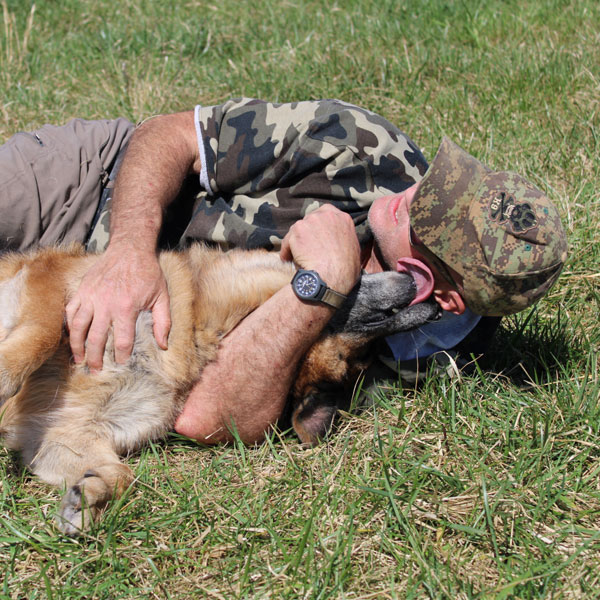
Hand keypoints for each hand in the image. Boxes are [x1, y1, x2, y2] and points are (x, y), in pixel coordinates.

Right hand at [65, 244, 170, 370]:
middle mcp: (105, 304)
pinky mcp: (82, 290)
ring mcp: (91, 296)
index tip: (121, 364)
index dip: (121, 356)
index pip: (122, 340)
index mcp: (127, 307)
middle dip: (95, 358)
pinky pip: (70, 311)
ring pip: (78, 327)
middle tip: (96, 371)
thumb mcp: (162, 297)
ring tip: (79, 360)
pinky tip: (72, 337)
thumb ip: (163, 322)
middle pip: (96, 338)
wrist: (130, 249)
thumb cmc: (148, 274)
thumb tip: (163, 346)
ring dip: (77, 346)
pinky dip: (69, 326)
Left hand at [280, 204, 361, 294]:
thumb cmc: (345, 271)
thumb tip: (339, 243)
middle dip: (307, 232)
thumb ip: (344, 239)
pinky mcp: (297, 230)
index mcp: (343, 218)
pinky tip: (289, 261)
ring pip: (297, 230)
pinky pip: (287, 241)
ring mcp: (311, 221)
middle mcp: (326, 215)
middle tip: (306, 248)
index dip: (319, 226)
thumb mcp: (354, 250)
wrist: (331, 278)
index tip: (316, 236)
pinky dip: (287, 251)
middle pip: (310, 219)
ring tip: (297, 258)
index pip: (327, 212)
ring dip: (296, 243)